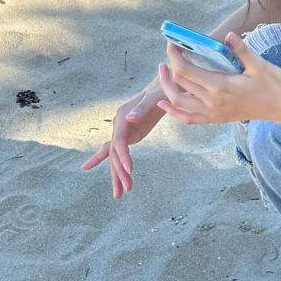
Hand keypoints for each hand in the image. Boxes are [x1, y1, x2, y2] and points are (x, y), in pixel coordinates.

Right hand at [81, 74, 166, 197]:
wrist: (166, 85)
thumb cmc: (163, 89)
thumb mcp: (156, 97)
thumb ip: (143, 108)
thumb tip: (129, 119)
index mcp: (123, 116)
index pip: (119, 141)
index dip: (122, 155)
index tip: (129, 170)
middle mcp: (119, 124)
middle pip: (114, 152)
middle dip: (119, 172)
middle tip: (125, 191)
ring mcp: (123, 130)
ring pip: (115, 156)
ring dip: (117, 175)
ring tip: (119, 195)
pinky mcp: (130, 134)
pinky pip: (119, 152)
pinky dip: (117, 166)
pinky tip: (116, 180)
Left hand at [156, 32, 280, 125]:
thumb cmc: (272, 84)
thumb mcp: (258, 64)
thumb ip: (241, 50)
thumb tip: (229, 35)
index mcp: (221, 86)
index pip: (186, 71)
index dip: (175, 56)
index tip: (172, 43)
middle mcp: (212, 102)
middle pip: (179, 85)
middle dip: (169, 67)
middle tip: (170, 51)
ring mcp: (213, 113)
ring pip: (179, 103)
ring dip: (167, 87)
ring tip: (164, 72)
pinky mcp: (216, 119)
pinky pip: (189, 119)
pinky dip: (174, 112)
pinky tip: (164, 104)